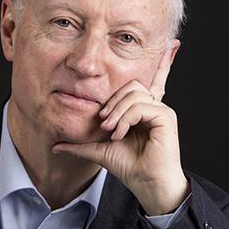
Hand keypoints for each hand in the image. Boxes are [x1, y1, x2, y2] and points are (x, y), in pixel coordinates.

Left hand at [52, 47, 189, 215]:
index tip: (172, 44)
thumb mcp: (100, 150)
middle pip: (131, 85)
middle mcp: (155, 106)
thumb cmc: (129, 167)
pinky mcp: (166, 117)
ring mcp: (162, 110)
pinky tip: (121, 134)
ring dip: (117, 111)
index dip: (163, 62)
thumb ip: (80, 145)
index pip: (154, 79)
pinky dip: (126, 118)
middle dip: (113, 102)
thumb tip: (56, 146)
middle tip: (103, 124)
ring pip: (134, 94)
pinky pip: (140, 106)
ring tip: (111, 131)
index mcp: (144, 109)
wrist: (146, 184)